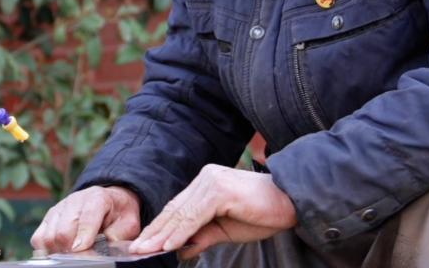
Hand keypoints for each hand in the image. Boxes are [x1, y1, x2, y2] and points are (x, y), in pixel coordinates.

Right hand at [30, 185, 140, 253]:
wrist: (110, 200)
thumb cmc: (119, 214)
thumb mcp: (129, 223)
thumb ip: (118, 234)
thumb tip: (104, 246)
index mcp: (97, 198)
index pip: (86, 217)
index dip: (83, 236)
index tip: (82, 250)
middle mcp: (74, 200)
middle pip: (63, 230)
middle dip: (70, 249)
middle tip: (79, 259)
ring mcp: (59, 208)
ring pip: (48, 236)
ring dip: (58, 251)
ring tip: (71, 256)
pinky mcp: (49, 217)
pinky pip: (38, 238)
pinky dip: (46, 249)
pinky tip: (60, 252)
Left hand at [128, 164, 296, 259]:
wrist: (292, 202)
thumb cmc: (263, 214)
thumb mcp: (227, 229)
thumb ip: (203, 235)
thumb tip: (181, 250)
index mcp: (205, 183)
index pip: (177, 208)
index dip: (159, 227)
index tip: (144, 244)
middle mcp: (205, 178)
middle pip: (174, 210)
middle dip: (154, 232)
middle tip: (135, 250)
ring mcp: (211, 182)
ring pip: (180, 214)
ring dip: (161, 235)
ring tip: (145, 251)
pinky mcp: (219, 191)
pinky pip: (193, 217)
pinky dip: (179, 233)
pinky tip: (166, 245)